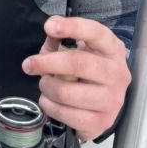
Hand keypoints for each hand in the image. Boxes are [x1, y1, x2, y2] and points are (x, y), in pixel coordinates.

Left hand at [22, 15, 130, 140]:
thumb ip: (60, 39)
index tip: (49, 26)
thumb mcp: (75, 49)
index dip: (72, 27)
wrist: (103, 100)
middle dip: (47, 63)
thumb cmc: (86, 69)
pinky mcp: (103, 121)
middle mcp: (117, 73)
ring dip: (46, 87)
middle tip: (28, 65)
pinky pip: (66, 114)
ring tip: (44, 84)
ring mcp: (113, 99)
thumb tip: (50, 30)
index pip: (96, 33)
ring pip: (67, 93)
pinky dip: (49, 106)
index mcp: (112, 49)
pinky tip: (49, 100)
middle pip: (78, 64)